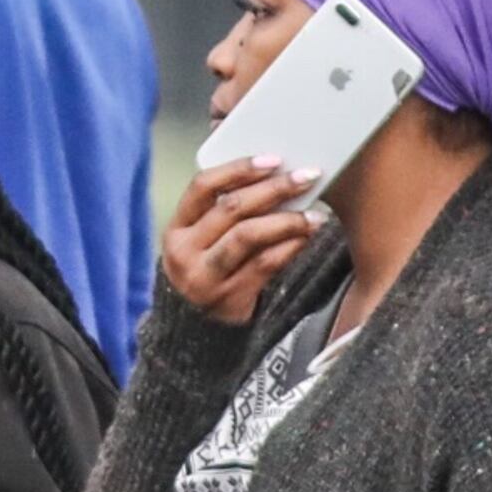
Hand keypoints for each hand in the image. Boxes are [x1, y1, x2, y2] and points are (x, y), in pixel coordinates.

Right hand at [163, 157, 324, 322]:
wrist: (195, 332)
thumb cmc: (208, 273)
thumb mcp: (201, 243)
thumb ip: (223, 213)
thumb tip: (274, 175)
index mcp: (176, 229)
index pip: (203, 186)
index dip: (238, 169)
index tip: (272, 159)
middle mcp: (184, 252)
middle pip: (232, 209)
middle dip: (274, 189)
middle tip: (307, 177)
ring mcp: (204, 278)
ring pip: (248, 236)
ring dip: (287, 220)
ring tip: (315, 214)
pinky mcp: (228, 299)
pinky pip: (264, 265)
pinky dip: (289, 247)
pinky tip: (306, 237)